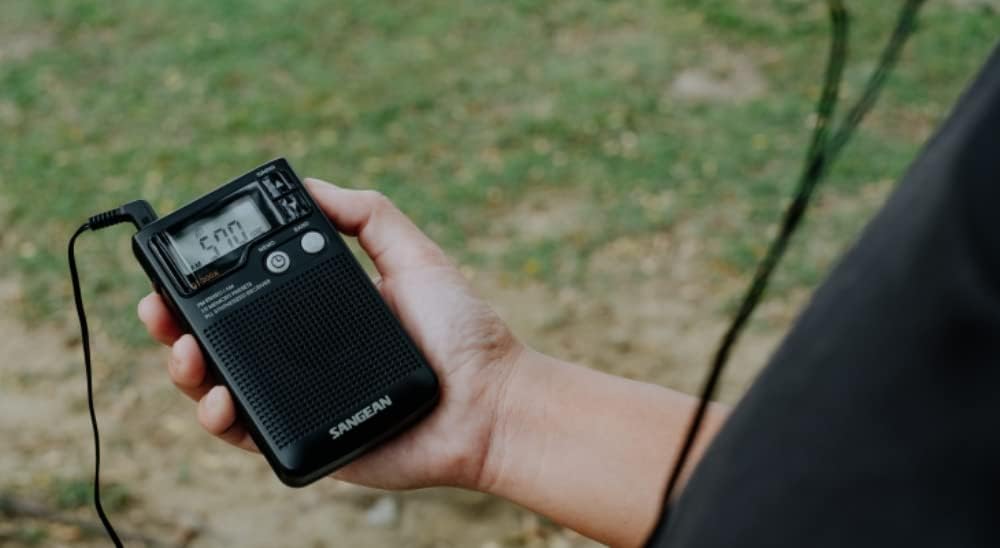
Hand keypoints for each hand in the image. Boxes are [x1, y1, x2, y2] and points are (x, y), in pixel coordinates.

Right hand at [138, 179, 523, 489]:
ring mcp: (298, 401)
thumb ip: (368, 216)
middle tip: (158, 310)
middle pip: (218, 341)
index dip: (204, 283)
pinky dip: (220, 420)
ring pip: (218, 388)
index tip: (178, 265)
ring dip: (185, 371)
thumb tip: (310, 183)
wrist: (489, 404)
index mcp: (316, 314)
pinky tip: (217, 399)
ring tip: (185, 354)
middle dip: (175, 325)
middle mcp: (299, 357)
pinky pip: (247, 435)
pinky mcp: (305, 442)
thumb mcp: (415, 258)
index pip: (245, 295)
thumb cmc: (461, 334)